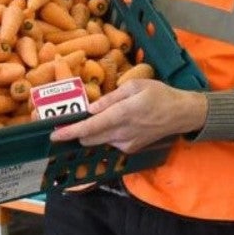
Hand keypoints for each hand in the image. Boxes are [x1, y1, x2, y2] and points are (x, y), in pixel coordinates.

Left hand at [49, 78, 206, 152]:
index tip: (54, 134)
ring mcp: (126, 143)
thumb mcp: (135, 86)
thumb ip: (111, 98)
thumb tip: (91, 108)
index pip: (90, 126)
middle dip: (77, 131)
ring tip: (105, 116)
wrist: (180, 114)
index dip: (70, 131)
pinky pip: (110, 141)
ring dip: (93, 131)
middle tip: (72, 119)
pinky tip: (121, 122)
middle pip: (88, 137)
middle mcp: (122, 132)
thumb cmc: (159, 94)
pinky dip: (107, 133)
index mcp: (122, 114)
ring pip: (98, 140)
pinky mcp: (130, 148)